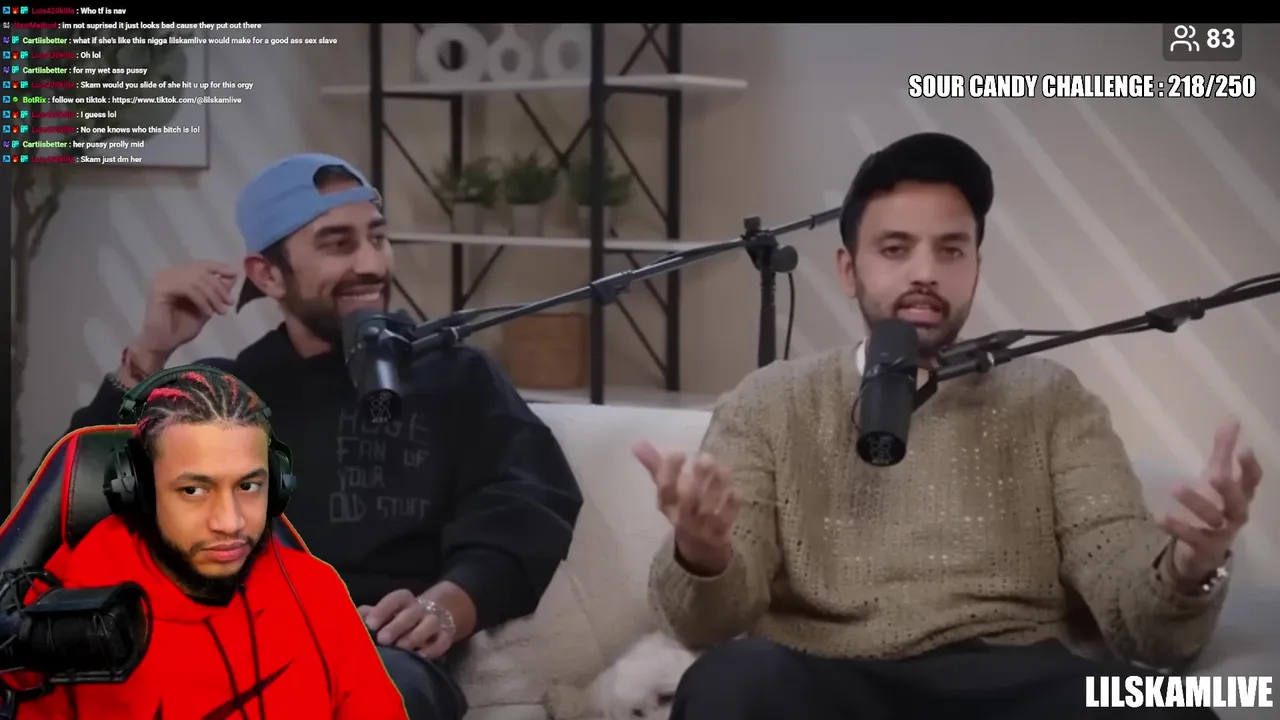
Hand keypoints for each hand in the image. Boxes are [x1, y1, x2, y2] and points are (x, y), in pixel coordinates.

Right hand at [131, 261, 237, 368]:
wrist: (164, 344)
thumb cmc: (181, 328)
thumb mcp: (206, 306)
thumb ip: (216, 292)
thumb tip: (232, 275)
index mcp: (178, 275)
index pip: (201, 265)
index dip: (219, 267)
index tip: (234, 274)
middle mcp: (168, 274)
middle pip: (201, 271)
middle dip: (219, 287)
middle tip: (229, 303)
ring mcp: (162, 280)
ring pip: (196, 280)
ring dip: (213, 296)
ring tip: (220, 311)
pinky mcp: (160, 289)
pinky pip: (188, 289)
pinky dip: (202, 300)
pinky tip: (208, 313)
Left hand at [360, 589, 453, 659]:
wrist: (431, 618)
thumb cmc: (397, 619)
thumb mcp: (382, 614)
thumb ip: (367, 615)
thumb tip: (349, 618)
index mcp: (403, 601)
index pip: (395, 599)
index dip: (383, 610)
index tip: (370, 625)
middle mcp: (419, 609)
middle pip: (411, 612)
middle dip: (397, 625)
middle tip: (383, 639)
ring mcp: (434, 621)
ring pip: (430, 623)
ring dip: (416, 635)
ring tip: (402, 648)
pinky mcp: (445, 635)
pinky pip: (443, 640)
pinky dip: (434, 648)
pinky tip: (421, 656)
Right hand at [633, 441, 738, 575]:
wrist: (701, 550)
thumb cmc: (683, 511)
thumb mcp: (668, 492)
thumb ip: (655, 466)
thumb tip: (637, 443)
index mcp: (668, 505)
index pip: (665, 489)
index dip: (670, 469)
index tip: (680, 453)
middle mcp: (683, 517)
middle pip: (688, 498)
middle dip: (698, 476)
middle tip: (705, 458)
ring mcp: (702, 526)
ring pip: (710, 506)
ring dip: (718, 484)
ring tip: (721, 469)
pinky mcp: (721, 533)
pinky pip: (728, 515)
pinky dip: (733, 500)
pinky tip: (733, 488)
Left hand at [1159, 419, 1262, 584]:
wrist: (1202, 548)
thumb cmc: (1214, 505)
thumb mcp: (1217, 475)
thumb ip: (1223, 450)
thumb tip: (1232, 419)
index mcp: (1240, 495)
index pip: (1252, 481)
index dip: (1250, 466)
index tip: (1245, 448)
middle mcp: (1235, 514)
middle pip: (1238, 502)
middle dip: (1228, 488)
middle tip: (1215, 475)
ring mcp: (1220, 532)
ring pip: (1213, 519)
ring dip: (1196, 503)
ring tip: (1175, 487)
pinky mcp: (1203, 547)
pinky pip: (1191, 537)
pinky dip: (1177, 527)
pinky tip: (1159, 516)